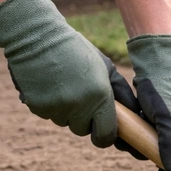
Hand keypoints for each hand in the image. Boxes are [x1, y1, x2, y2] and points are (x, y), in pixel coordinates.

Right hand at [0, 0, 141, 154]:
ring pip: (64, 122)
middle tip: (78, 95)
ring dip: (64, 110)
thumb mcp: (105, 66)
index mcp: (100, 96)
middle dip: (82, 118)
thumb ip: (122, 92)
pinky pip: (46, 114)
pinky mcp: (37, 106)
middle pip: (82, 130)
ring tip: (61, 84)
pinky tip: (46, 84)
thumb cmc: (75, 49)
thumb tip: (135, 114)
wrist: (35, 35)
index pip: (105, 136)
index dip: (104, 134)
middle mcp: (79, 106)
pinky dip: (47, 104)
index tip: (101, 129)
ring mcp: (57, 108)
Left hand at [127, 34, 170, 170]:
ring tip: (130, 136)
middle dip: (156, 161)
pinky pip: (151, 138)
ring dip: (143, 148)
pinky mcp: (161, 121)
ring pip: (161, 150)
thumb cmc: (165, 89)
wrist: (156, 62)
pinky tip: (131, 127)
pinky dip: (139, 137)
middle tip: (139, 150)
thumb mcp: (169, 117)